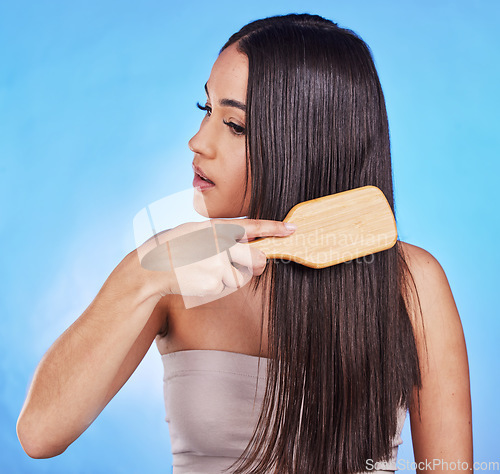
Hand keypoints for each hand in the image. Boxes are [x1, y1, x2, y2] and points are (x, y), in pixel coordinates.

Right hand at [137, 218, 295, 298]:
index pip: (254, 227)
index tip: (292, 229)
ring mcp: (218, 267)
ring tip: (204, 268)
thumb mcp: (199, 231)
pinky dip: (216, 285)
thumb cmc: (175, 245)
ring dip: (229, 275)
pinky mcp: (214, 285)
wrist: (151, 267)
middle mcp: (221, 246)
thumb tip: (251, 241)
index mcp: (217, 228)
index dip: (275, 228)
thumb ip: (225, 234)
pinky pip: (225, 288)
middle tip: (232, 261)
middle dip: (253, 263)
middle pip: (257, 260)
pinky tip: (199, 278)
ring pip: (240, 277)